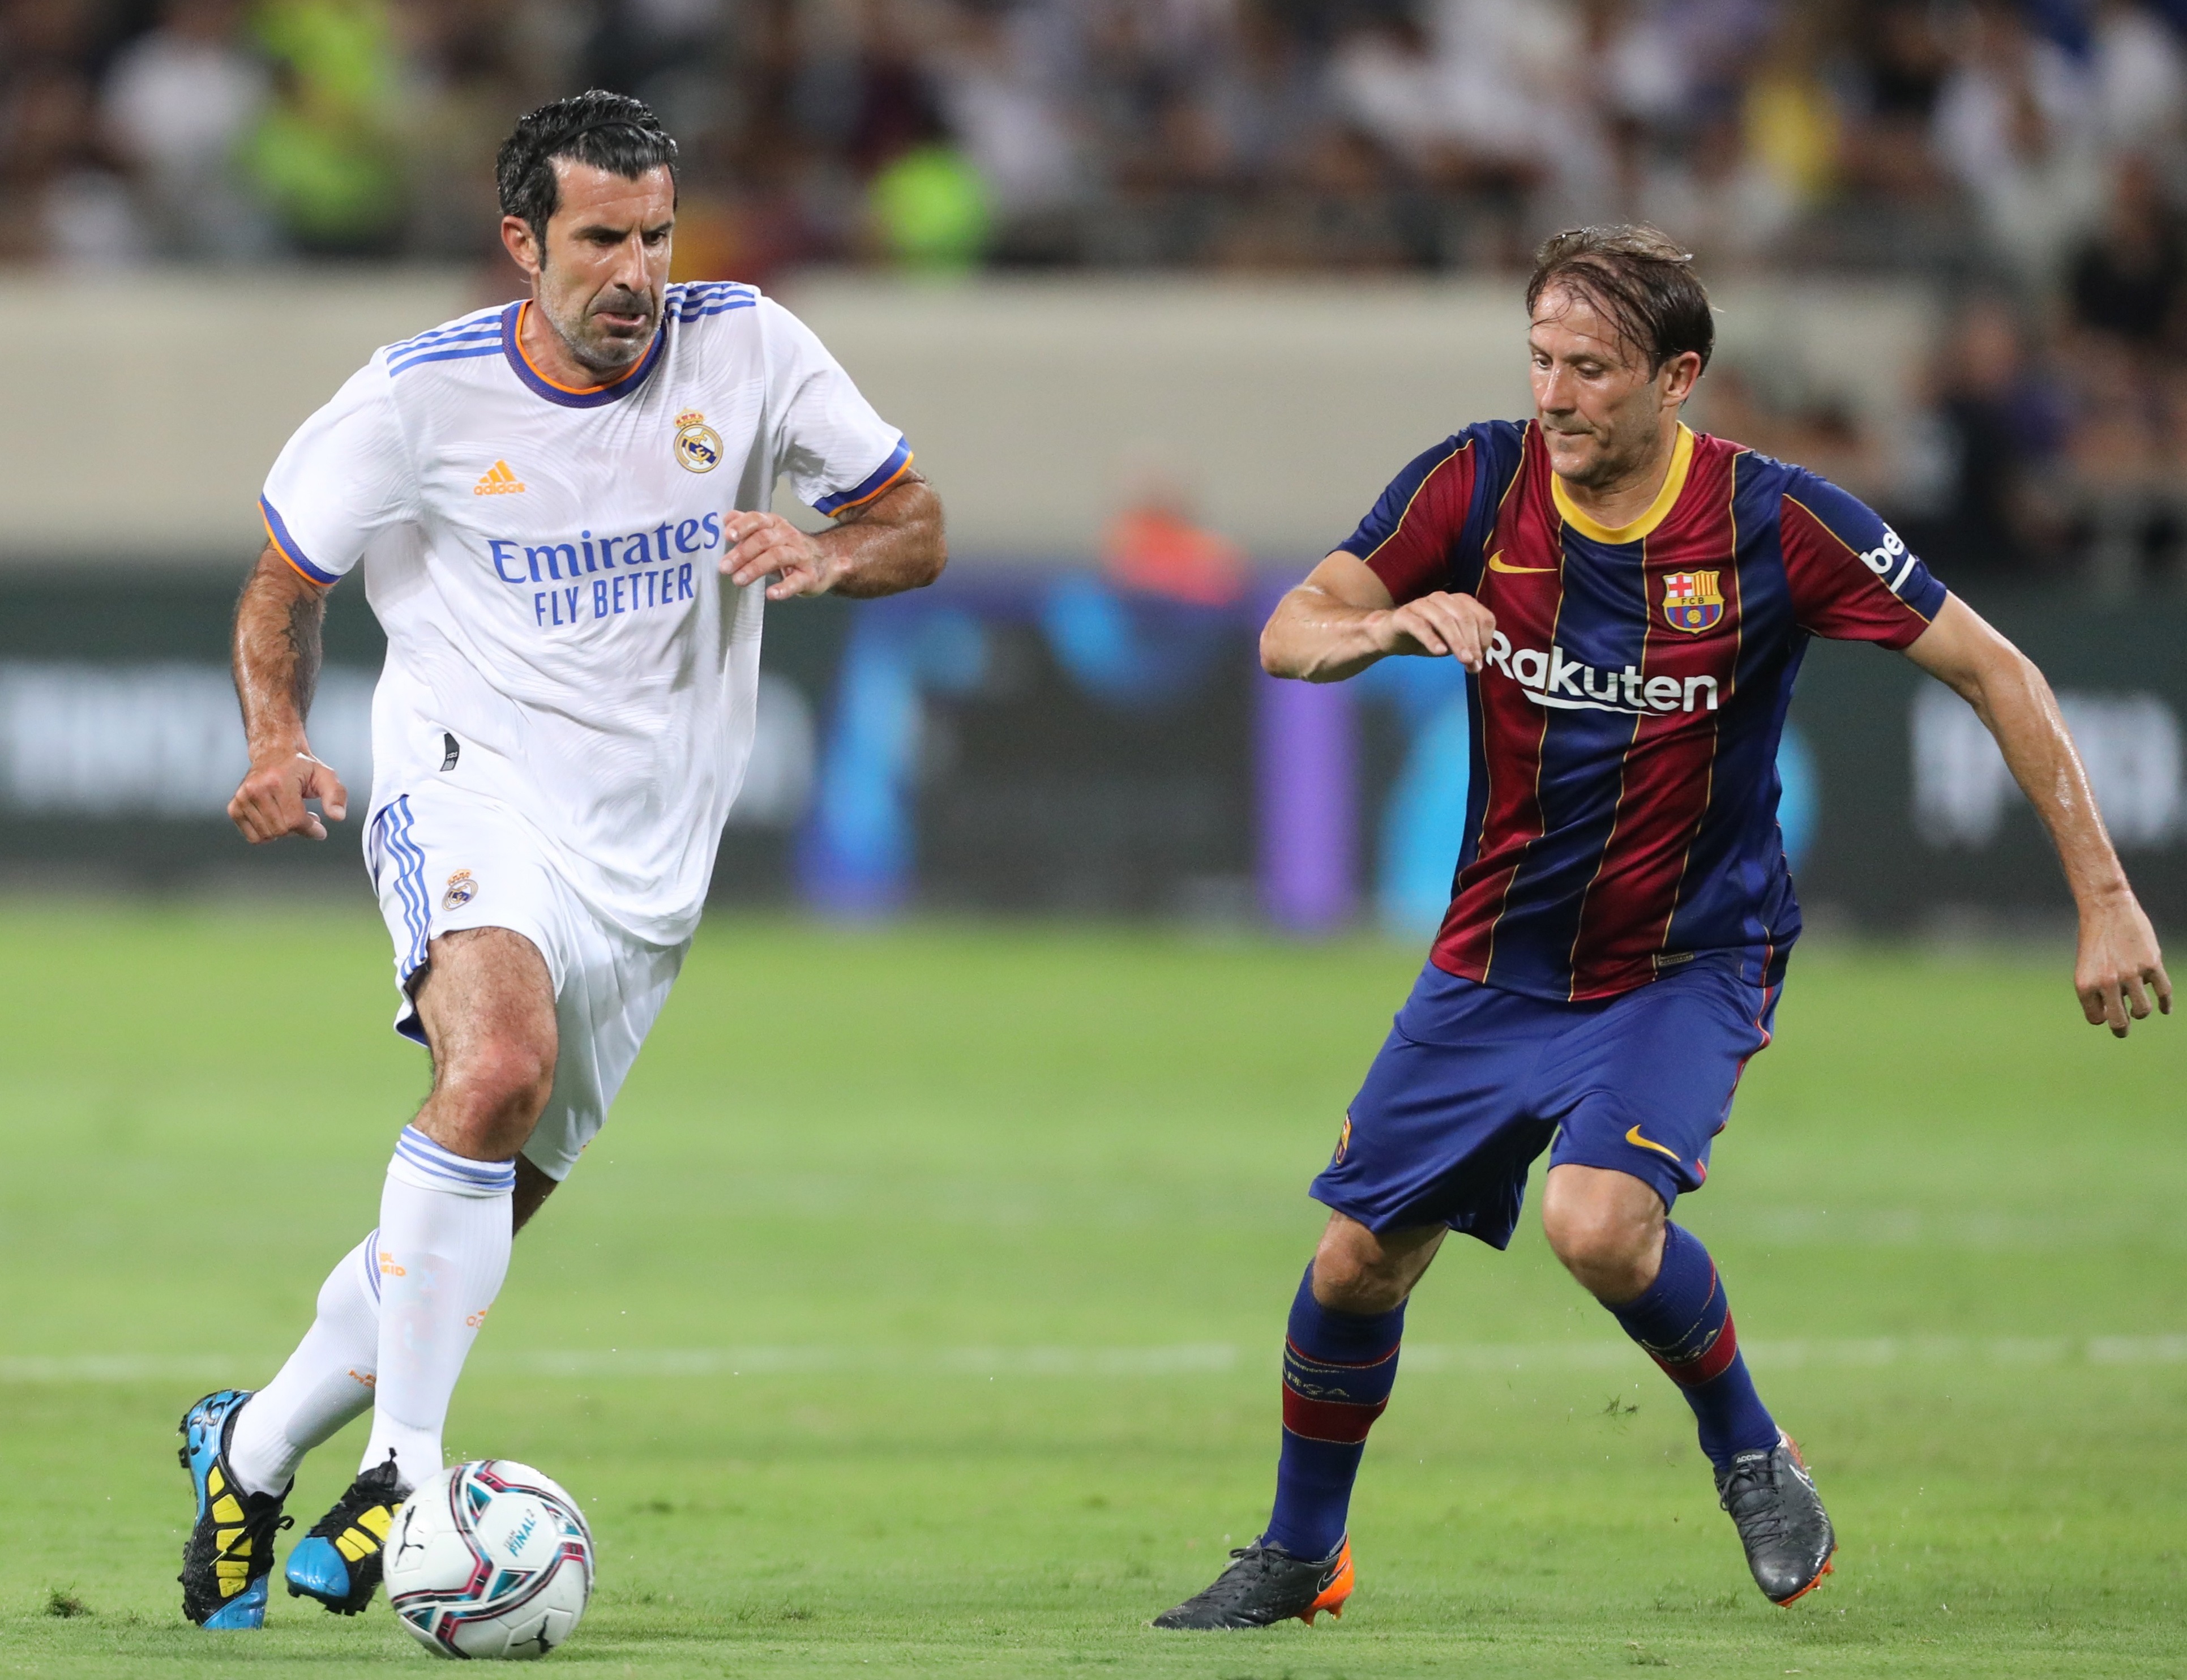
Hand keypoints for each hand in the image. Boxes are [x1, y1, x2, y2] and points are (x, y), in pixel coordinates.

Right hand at [229, 750, 347, 843]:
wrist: (274, 754)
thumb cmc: (300, 766)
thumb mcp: (325, 776)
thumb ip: (336, 795)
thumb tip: (338, 816)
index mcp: (278, 781)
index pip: (294, 821)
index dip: (311, 829)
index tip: (319, 829)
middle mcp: (255, 789)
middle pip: (281, 830)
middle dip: (299, 829)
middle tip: (306, 818)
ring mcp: (242, 799)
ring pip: (268, 835)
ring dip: (284, 832)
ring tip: (291, 815)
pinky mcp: (234, 807)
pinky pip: (253, 837)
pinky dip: (268, 834)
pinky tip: (276, 820)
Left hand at [722, 511, 841, 599]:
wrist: (827, 560)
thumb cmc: (791, 548)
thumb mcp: (770, 533)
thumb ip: (748, 526)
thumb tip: (727, 518)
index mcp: (775, 525)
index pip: (758, 520)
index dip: (742, 526)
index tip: (728, 536)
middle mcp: (788, 537)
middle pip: (764, 540)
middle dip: (742, 553)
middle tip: (725, 567)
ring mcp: (800, 556)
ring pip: (777, 557)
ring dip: (755, 568)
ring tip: (739, 580)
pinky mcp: (809, 576)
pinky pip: (796, 581)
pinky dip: (783, 588)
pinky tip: (771, 594)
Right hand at [1373, 591, 1496, 670]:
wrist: (1390, 634)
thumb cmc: (1425, 636)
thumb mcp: (1450, 642)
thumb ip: (1465, 648)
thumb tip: (1477, 664)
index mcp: (1458, 601)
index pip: (1482, 616)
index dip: (1486, 638)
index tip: (1481, 658)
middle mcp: (1442, 598)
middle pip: (1465, 618)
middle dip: (1473, 643)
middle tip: (1473, 664)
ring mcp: (1422, 605)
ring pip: (1444, 620)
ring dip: (1457, 642)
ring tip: (1463, 661)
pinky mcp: (1404, 616)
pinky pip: (1420, 626)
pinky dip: (1432, 639)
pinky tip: (1439, 652)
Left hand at [2074, 891, 2170, 1036]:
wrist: (2106, 907)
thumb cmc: (2094, 938)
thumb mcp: (2086, 966)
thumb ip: (2097, 990)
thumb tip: (2114, 1014)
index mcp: (2085, 984)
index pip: (2096, 1018)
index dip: (2102, 1018)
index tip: (2106, 1013)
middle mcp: (2107, 981)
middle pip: (2119, 1022)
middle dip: (2121, 1030)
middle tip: (2123, 1031)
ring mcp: (2131, 973)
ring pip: (2142, 1010)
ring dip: (2141, 1012)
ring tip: (2138, 1009)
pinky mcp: (2152, 963)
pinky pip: (2163, 993)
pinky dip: (2165, 1004)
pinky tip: (2164, 1009)